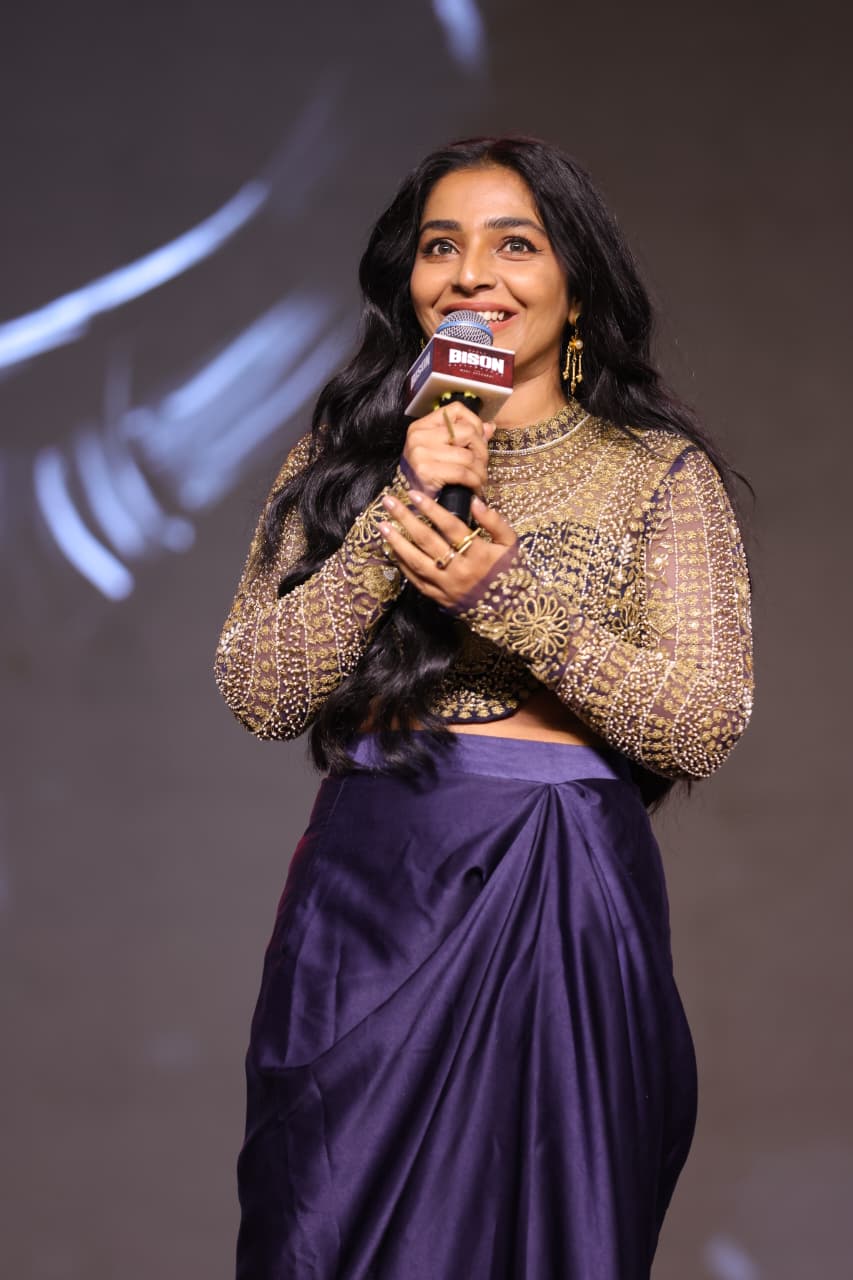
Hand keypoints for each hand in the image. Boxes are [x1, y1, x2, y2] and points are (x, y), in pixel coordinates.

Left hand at [378, 489, 517, 611]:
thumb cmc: (511, 572)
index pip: (451, 526)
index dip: (431, 509)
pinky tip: (392, 551)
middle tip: (389, 503)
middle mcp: (460, 570)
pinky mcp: (440, 599)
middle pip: (428, 541)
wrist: (511, 612)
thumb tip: (475, 501)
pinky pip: (416, 581)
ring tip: (383, 526)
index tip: (414, 494)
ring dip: (397, 543)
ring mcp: (447, 586)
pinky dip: (403, 565)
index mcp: (479, 554)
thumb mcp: (510, 544)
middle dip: (406, 520)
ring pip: (416, 562)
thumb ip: (494, 522)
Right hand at [402, 404, 494, 498]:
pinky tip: (475, 486)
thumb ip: (465, 436)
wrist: (412, 500)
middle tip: (482, 465)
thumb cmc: (428, 474)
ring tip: (480, 479)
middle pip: (468, 432)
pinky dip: (474, 481)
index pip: (456, 410)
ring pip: (468, 456)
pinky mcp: (426, 471)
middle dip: (482, 451)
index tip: (479, 440)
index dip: (475, 423)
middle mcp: (419, 435)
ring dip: (480, 470)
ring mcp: (421, 453)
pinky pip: (462, 472)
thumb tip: (489, 427)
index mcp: (422, 425)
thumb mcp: (443, 450)